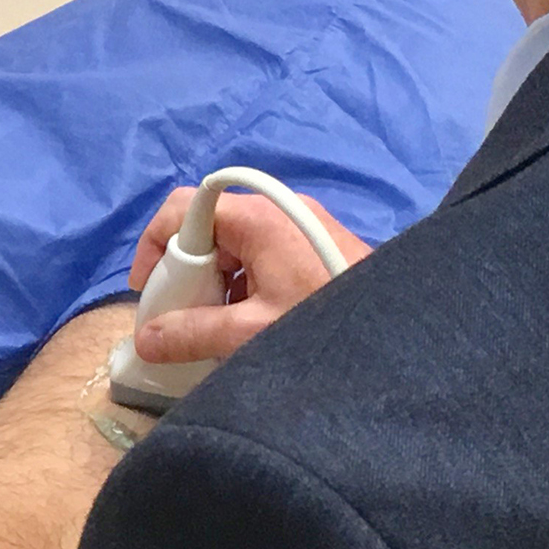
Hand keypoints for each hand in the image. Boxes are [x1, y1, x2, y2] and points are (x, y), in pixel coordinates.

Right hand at [128, 187, 371, 366]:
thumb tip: (145, 340)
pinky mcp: (316, 242)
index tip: (150, 290)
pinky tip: (248, 321)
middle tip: (180, 313)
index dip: (154, 245)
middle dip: (185, 270)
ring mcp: (300, 223)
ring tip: (214, 325)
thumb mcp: (251, 333)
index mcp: (257, 217)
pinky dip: (243, 281)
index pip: (183, 208)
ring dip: (215, 281)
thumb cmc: (323, 322)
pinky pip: (262, 253)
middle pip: (208, 226)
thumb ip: (193, 333)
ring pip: (235, 243)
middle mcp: (276, 208)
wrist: (403, 331)